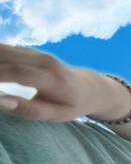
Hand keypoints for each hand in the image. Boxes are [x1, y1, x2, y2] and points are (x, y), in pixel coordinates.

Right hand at [0, 44, 123, 121]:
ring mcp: (34, 52)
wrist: (89, 87)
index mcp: (53, 78)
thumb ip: (31, 110)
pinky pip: (2, 49)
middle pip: (6, 57)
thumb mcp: (57, 115)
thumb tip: (3, 102)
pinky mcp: (26, 51)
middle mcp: (43, 60)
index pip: (19, 73)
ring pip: (1, 50)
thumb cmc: (72, 105)